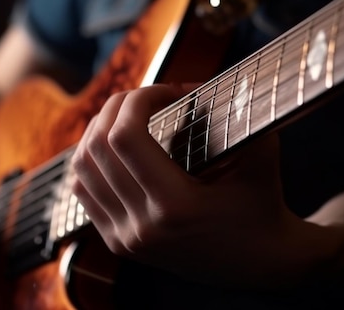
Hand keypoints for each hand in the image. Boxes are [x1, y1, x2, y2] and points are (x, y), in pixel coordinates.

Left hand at [71, 84, 294, 284]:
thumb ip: (240, 114)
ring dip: (98, 131)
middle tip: (145, 98)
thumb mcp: (261, 159)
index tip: (166, 92)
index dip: (138, 100)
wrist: (257, 263)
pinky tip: (115, 147)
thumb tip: (202, 81)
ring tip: (127, 117)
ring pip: (81, 168)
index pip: (126, 136)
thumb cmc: (261, 208)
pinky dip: (91, 161)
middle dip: (117, 107)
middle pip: (97, 147)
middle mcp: (142, 226)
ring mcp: (125, 237)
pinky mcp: (118, 242)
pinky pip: (83, 191)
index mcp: (175, 206)